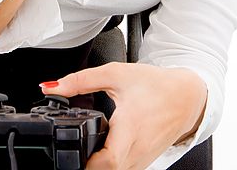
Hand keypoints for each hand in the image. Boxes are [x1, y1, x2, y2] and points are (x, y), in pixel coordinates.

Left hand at [39, 62, 207, 169]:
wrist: (186, 97)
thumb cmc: (155, 85)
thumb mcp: (115, 74)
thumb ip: (80, 80)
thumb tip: (50, 87)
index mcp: (129, 130)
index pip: (105, 163)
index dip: (85, 161)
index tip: (72, 148)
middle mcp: (136, 153)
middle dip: (85, 163)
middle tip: (72, 146)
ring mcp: (140, 162)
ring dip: (96, 165)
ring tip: (87, 145)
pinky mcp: (142, 165)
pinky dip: (108, 165)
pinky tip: (102, 149)